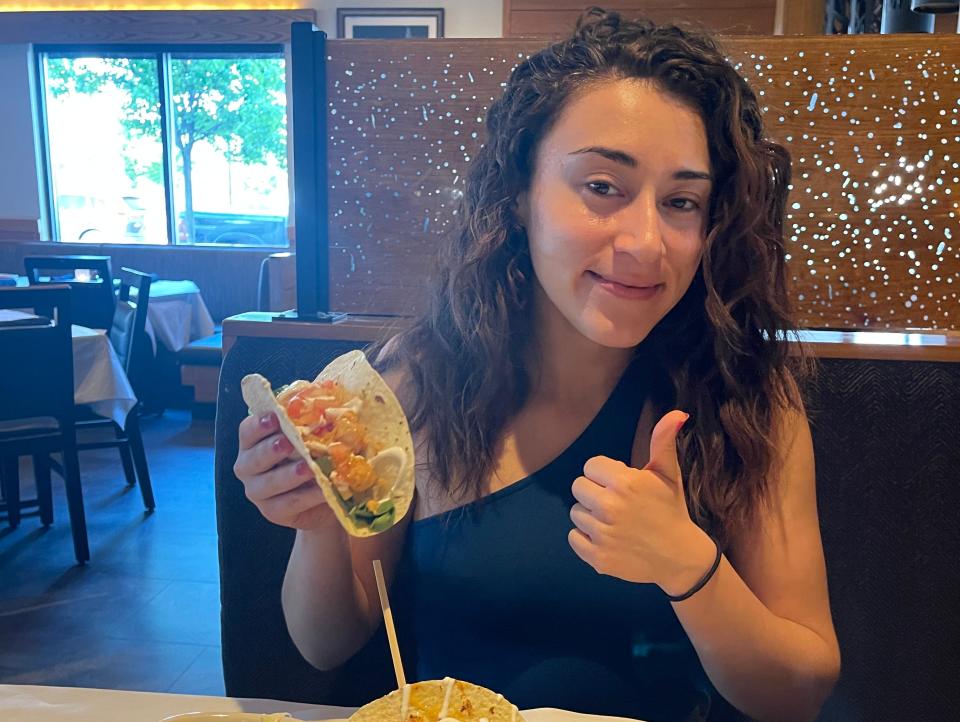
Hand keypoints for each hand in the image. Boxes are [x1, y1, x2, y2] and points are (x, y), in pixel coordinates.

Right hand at [234, 412, 337, 530]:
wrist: (321, 494)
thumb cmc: (311, 456)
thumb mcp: (310, 438)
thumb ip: (311, 426)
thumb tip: (332, 411)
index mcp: (252, 443)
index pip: (247, 431)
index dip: (259, 425)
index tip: (275, 417)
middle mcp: (248, 468)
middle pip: (253, 459)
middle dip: (271, 450)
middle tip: (288, 443)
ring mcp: (258, 492)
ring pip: (270, 483)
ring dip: (289, 475)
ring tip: (309, 468)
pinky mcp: (273, 511)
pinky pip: (289, 503)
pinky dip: (307, 496)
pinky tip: (323, 490)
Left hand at [568, 409, 715, 595]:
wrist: (680, 558)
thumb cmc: (671, 510)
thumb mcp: (668, 473)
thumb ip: (663, 441)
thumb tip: (677, 413)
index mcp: (624, 483)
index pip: (590, 466)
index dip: (605, 474)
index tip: (622, 485)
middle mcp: (609, 507)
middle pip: (578, 487)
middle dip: (594, 492)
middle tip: (616, 503)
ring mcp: (602, 535)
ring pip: (576, 513)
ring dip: (591, 516)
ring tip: (614, 521)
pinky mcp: (597, 558)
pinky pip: (573, 538)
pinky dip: (586, 539)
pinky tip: (607, 538)